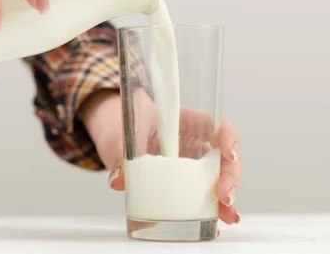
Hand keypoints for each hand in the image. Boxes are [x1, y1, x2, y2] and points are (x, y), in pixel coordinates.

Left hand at [78, 89, 241, 224]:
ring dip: (226, 197)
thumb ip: (120, 154)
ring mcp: (192, 164)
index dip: (228, 138)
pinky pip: (205, 194)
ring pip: (219, 178)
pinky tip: (217, 219)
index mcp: (184, 123)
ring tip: (225, 213)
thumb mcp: (120, 134)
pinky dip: (213, 208)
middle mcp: (194, 143)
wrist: (113, 131)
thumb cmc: (122, 124)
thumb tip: (119, 179)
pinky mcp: (185, 182)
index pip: (216, 126)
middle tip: (223, 194)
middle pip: (224, 157)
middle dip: (230, 176)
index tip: (228, 153)